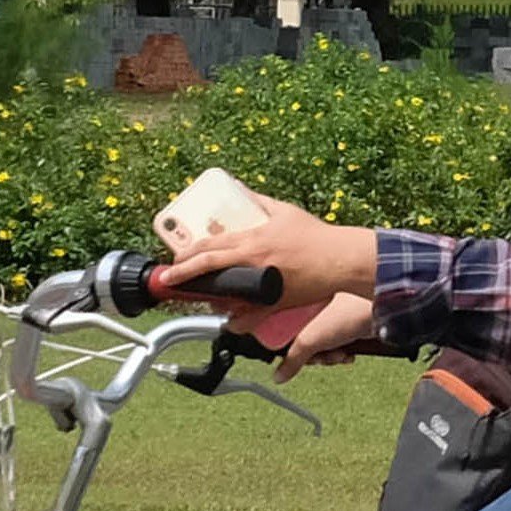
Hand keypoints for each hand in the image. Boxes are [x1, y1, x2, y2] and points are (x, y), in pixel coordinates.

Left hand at [154, 191, 380, 310]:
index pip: (209, 245)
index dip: (186, 252)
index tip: (174, 258)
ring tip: (198, 298)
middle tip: (170, 278)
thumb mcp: (285, 210)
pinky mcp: (276, 301)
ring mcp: (261, 283)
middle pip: (207, 266)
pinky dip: (238, 321)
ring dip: (206, 297)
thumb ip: (259, 200)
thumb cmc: (316, 235)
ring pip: (224, 294)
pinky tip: (229, 322)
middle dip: (183, 273)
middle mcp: (252, 260)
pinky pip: (251, 315)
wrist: (341, 258)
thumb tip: (240, 188)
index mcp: (252, 239)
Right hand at [272, 293, 381, 381]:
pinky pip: (337, 345)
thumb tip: (278, 376)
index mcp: (298, 306)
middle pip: (302, 344)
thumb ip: (292, 359)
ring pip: (321, 347)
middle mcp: (312, 310)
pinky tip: (349, 353)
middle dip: (313, 356)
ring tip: (339, 354)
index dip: (287, 350)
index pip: (283, 333)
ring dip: (329, 357)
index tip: (295, 357)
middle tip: (321, 356)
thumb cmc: (348, 313)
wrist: (383, 311)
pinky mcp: (346, 326)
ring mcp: (330, 318)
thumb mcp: (311, 339)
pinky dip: (342, 353)